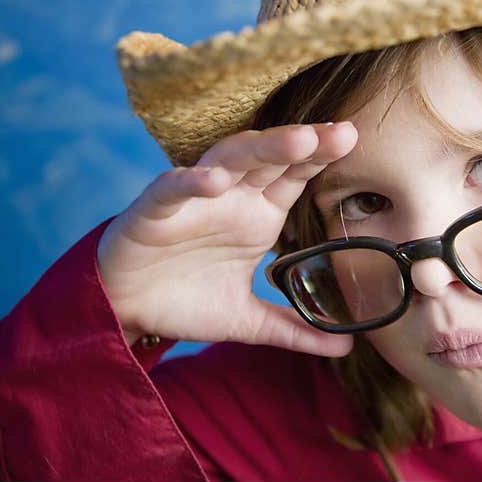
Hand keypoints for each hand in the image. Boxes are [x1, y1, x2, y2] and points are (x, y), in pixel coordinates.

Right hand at [96, 122, 357, 356]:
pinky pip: (174, 187)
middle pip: (271, 159)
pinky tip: (216, 181)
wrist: (126, 310)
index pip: (295, 177)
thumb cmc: (186, 301)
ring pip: (230, 160)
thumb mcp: (248, 321)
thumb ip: (295, 330)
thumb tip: (347, 347)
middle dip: (304, 143)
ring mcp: (194, 199)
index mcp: (258, 215)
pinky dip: (192, 181)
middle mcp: (231, 198)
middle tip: (342, 133)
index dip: (321, 157)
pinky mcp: (154, 209)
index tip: (354, 141)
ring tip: (297, 141)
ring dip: (261, 149)